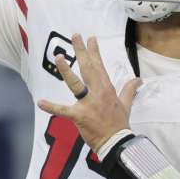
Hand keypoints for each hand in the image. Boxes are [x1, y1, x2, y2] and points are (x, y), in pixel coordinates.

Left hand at [36, 35, 141, 153]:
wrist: (116, 142)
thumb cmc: (119, 123)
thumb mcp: (126, 104)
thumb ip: (129, 89)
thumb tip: (138, 79)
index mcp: (107, 88)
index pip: (99, 66)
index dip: (94, 52)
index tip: (90, 38)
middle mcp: (98, 92)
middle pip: (88, 68)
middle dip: (81, 51)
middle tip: (75, 36)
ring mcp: (88, 104)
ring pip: (76, 83)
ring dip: (66, 70)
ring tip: (59, 57)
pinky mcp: (79, 116)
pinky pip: (63, 110)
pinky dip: (51, 107)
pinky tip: (40, 102)